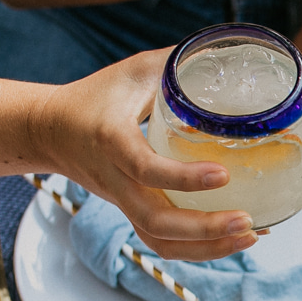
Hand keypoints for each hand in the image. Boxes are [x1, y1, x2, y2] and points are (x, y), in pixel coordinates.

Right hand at [32, 49, 258, 261]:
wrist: (50, 130)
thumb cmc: (96, 96)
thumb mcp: (134, 71)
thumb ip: (177, 63)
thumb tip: (228, 51)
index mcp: (111, 139)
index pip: (144, 167)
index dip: (183, 177)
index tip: (223, 174)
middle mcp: (114, 179)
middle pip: (155, 220)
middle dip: (205, 229)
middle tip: (249, 221)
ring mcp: (122, 201)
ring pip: (159, 241)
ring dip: (207, 248)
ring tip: (251, 235)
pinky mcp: (130, 212)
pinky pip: (162, 242)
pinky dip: (200, 249)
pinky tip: (234, 238)